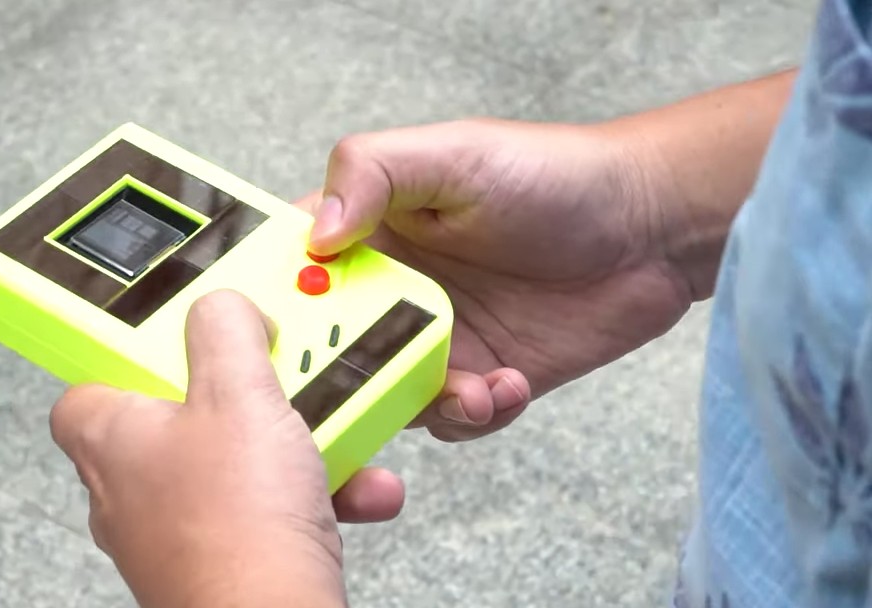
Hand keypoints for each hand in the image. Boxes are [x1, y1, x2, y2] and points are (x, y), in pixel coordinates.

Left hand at [49, 290, 401, 606]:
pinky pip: (269, 508)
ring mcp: (175, 530)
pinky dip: (316, 493)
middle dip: (249, 395)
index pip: (94, 379)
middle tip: (280, 376)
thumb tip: (220, 305)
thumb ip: (225, 330)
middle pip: (184, 415)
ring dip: (297, 444)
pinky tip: (356, 485)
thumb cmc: (235, 527)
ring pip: (236, 463)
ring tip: (332, 432)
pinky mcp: (223, 560)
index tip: (183, 330)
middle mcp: (132, 488)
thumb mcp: (238, 392)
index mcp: (111, 437)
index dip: (137, 351)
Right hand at [296, 119, 694, 440]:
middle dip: (339, 375)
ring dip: (418, 401)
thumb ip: (371, 173)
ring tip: (469, 387)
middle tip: (371, 380)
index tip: (276, 333)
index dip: (274, 305)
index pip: (291, 270)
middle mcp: (390, 288)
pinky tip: (508, 384)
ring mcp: (435, 338)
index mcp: (367, 230)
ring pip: (383, 395)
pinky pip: (451, 420)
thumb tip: (314, 236)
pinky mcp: (481, 377)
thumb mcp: (452, 153)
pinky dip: (474, 414)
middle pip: (326, 348)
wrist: (651, 227)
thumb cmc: (552, 173)